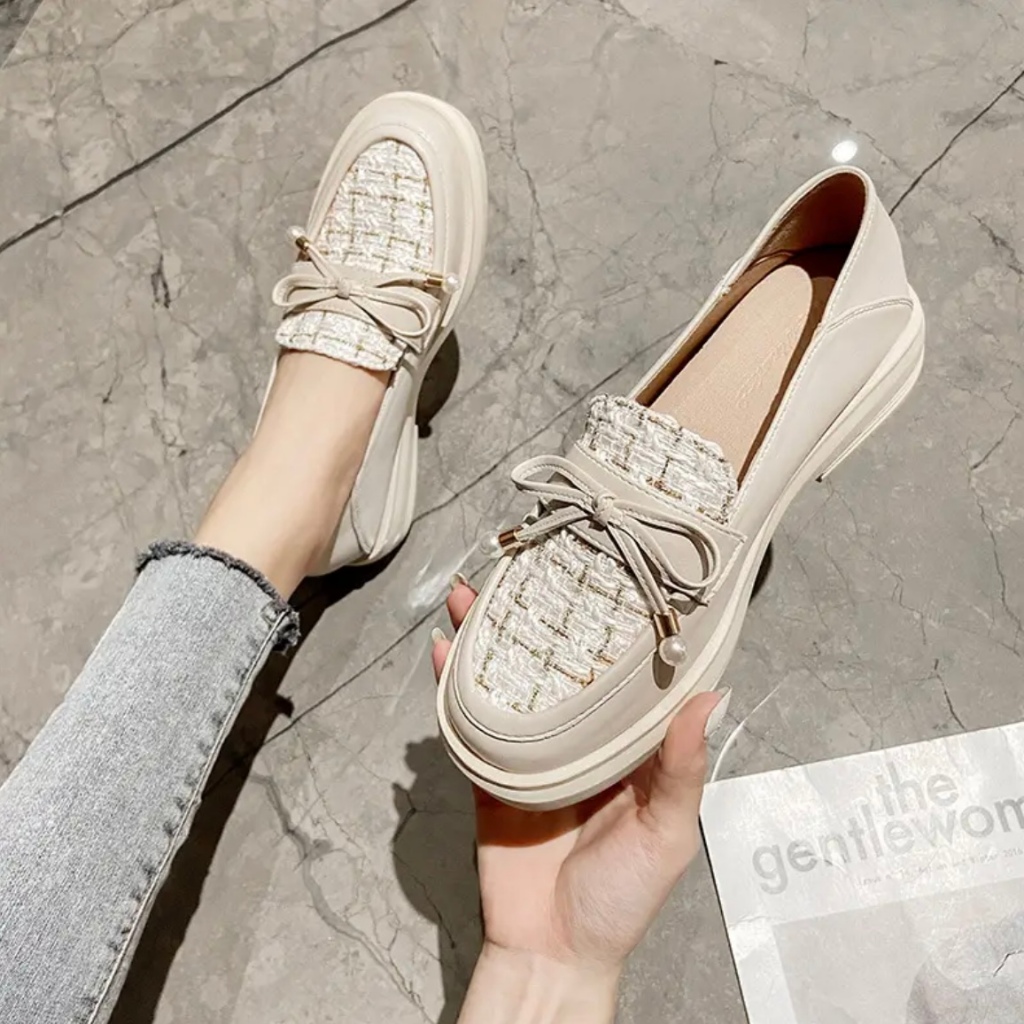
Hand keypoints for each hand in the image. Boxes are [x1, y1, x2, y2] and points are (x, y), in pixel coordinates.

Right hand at [433, 582, 724, 1021]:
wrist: (550, 950)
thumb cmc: (620, 898)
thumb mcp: (665, 833)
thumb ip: (682, 768)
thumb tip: (712, 698)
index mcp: (628, 745)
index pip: (626, 672)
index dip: (618, 624)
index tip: (613, 574)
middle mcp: (580, 737)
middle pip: (559, 662)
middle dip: (541, 616)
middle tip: (529, 568)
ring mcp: (531, 750)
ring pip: (510, 678)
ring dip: (490, 636)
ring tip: (475, 594)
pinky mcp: (489, 769)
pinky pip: (469, 719)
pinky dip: (453, 684)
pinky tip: (445, 651)